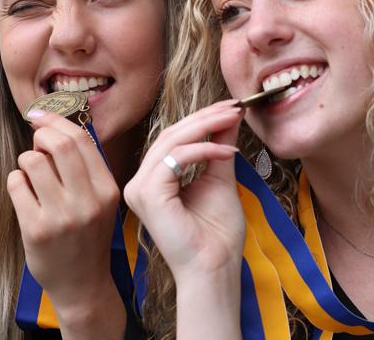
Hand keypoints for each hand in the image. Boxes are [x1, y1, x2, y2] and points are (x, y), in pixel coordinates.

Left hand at [7, 111, 124, 336]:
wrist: (82, 284)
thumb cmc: (88, 237)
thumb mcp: (100, 202)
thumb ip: (85, 169)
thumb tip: (56, 128)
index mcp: (107, 190)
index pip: (82, 140)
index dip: (57, 121)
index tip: (41, 115)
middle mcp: (88, 201)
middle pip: (59, 144)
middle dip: (40, 133)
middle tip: (35, 141)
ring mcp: (61, 216)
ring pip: (33, 161)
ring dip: (26, 160)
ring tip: (31, 176)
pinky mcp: (36, 229)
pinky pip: (16, 184)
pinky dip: (16, 182)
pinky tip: (24, 195)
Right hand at [123, 100, 245, 280]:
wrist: (214, 267)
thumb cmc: (216, 235)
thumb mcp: (220, 179)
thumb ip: (220, 148)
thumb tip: (230, 117)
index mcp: (153, 181)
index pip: (174, 139)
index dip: (201, 119)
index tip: (231, 107)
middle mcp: (140, 183)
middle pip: (170, 135)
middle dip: (205, 117)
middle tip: (234, 106)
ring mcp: (140, 189)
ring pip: (171, 142)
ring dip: (206, 127)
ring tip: (234, 119)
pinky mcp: (148, 194)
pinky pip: (175, 159)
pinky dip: (203, 150)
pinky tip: (227, 151)